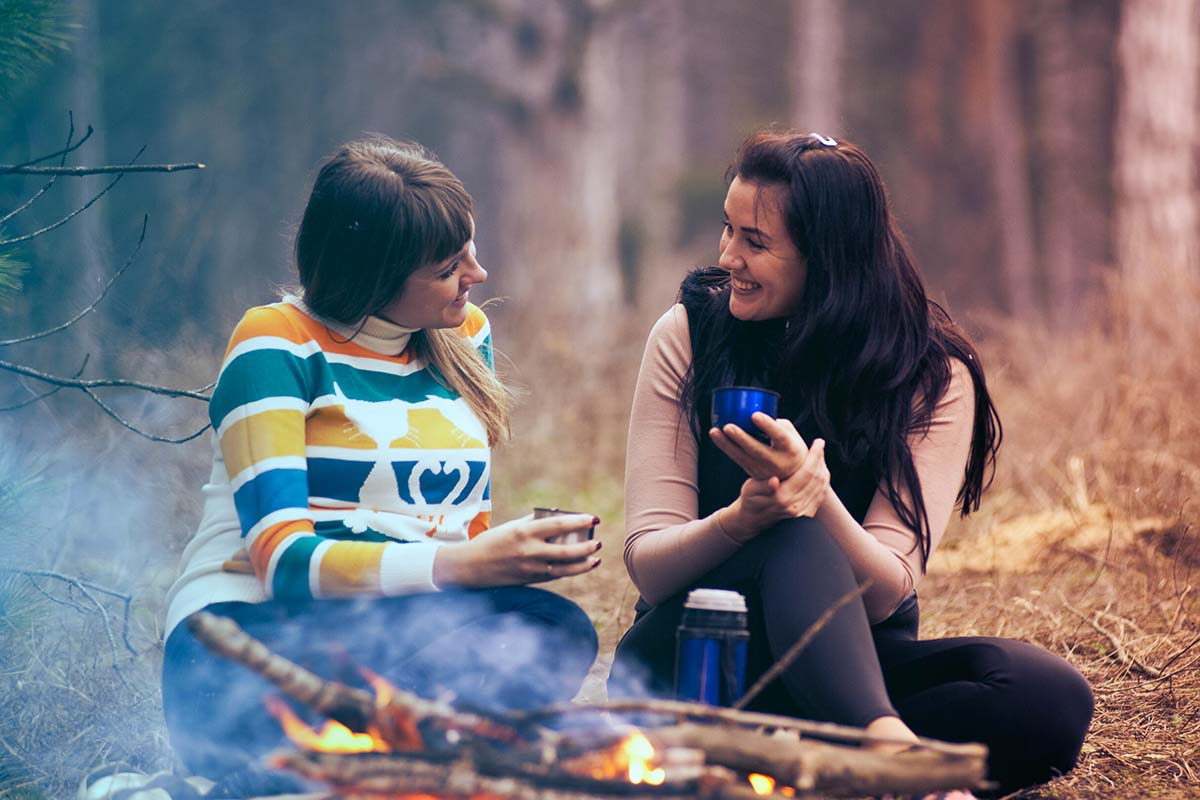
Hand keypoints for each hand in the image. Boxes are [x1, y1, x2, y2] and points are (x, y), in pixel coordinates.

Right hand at [432, 513, 601, 588]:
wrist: (470, 567)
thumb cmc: (492, 541)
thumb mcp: (512, 527)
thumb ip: (534, 522)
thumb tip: (558, 517)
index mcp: (525, 532)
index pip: (558, 525)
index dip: (579, 521)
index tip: (594, 518)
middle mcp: (529, 551)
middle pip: (566, 551)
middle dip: (586, 547)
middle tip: (598, 542)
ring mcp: (530, 568)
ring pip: (564, 568)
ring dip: (583, 564)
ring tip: (596, 558)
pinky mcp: (529, 580)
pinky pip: (555, 576)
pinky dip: (570, 571)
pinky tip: (581, 566)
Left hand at [710, 412, 808, 480]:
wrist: (793, 474)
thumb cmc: (790, 446)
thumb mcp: (790, 433)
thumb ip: (775, 423)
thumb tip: (754, 412)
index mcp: (791, 448)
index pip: (779, 436)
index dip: (767, 426)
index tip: (754, 415)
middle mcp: (778, 462)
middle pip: (757, 450)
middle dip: (741, 438)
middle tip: (727, 426)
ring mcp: (764, 470)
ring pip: (742, 457)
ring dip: (726, 444)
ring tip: (714, 431)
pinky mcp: (753, 473)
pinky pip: (737, 459)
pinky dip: (726, 447)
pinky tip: (716, 436)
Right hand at [718, 439, 829, 541]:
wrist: (754, 520)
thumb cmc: (750, 500)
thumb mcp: (750, 490)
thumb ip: (763, 486)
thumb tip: (774, 481)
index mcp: (782, 498)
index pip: (806, 473)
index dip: (814, 456)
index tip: (818, 442)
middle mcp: (796, 506)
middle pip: (817, 478)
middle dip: (820, 459)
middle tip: (820, 444)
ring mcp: (802, 512)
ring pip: (821, 486)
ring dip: (823, 468)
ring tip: (820, 455)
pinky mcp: (806, 515)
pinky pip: (821, 495)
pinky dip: (823, 481)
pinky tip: (820, 470)